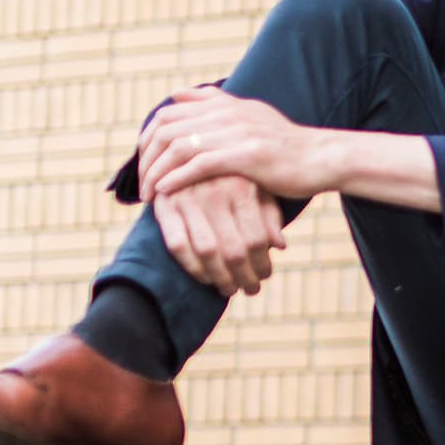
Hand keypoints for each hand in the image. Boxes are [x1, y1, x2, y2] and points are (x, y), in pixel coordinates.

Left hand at [136, 88, 338, 202]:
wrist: (322, 159)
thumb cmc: (285, 145)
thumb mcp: (249, 114)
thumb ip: (212, 103)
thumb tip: (177, 92)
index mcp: (223, 104)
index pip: (167, 113)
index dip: (148, 138)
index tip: (145, 164)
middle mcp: (226, 113)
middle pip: (166, 129)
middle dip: (146, 158)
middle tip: (142, 185)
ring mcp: (236, 132)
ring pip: (178, 147)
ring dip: (157, 172)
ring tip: (150, 195)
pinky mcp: (246, 155)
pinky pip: (199, 164)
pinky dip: (177, 178)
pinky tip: (167, 193)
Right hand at [153, 173, 288, 295]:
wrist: (189, 154)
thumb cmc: (233, 177)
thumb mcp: (258, 189)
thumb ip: (270, 216)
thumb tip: (280, 246)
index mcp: (241, 185)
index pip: (256, 239)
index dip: (262, 264)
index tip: (265, 277)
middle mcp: (213, 189)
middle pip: (233, 249)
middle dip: (244, 277)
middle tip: (251, 289)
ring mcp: (186, 196)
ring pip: (207, 251)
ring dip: (220, 278)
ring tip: (230, 289)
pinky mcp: (163, 204)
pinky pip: (178, 245)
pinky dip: (192, 267)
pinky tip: (205, 277)